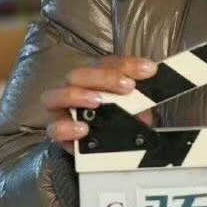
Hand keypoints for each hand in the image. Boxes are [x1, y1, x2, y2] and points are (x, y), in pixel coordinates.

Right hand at [42, 55, 157, 153]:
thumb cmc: (116, 117)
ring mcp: (61, 108)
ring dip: (78, 95)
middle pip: (80, 74)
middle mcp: (74, 87)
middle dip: (105, 77)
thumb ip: (140, 99)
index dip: (128, 64)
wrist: (98, 143)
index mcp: (96, 75)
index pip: (108, 63)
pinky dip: (66, 127)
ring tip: (98, 102)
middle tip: (127, 86)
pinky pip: (53, 128)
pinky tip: (83, 129)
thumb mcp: (132, 106)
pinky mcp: (56, 131)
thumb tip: (153, 98)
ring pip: (57, 95)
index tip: (149, 70)